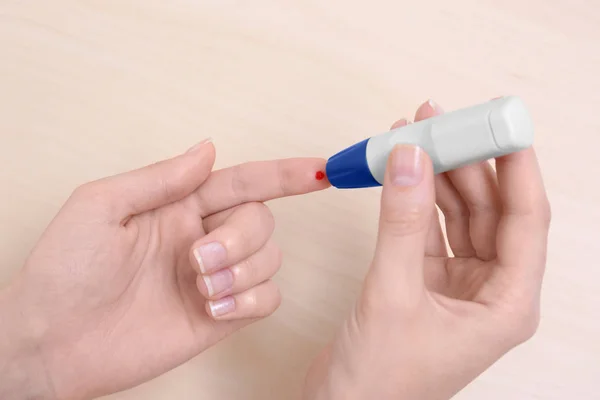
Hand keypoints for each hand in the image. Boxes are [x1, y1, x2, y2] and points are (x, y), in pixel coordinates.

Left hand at [0, 139, 328, 399]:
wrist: (52, 342)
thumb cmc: (63, 271)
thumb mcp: (100, 206)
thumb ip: (161, 177)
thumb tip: (207, 149)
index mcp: (179, 206)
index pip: (245, 181)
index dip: (284, 174)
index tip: (319, 170)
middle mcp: (203, 238)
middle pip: (261, 220)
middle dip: (240, 238)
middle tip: (198, 259)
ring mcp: (214, 279)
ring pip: (269, 259)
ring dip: (242, 271)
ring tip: (200, 288)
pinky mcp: (220, 317)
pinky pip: (267, 300)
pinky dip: (250, 301)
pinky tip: (214, 308)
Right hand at [305, 100, 550, 399]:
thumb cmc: (379, 381)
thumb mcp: (393, 292)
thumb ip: (402, 222)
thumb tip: (409, 159)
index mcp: (507, 304)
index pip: (526, 220)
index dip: (516, 167)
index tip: (501, 124)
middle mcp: (489, 292)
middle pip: (490, 210)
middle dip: (467, 163)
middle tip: (445, 122)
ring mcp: (457, 286)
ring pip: (458, 216)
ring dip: (438, 177)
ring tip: (418, 136)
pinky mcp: (425, 283)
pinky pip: (427, 229)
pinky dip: (414, 200)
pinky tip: (402, 173)